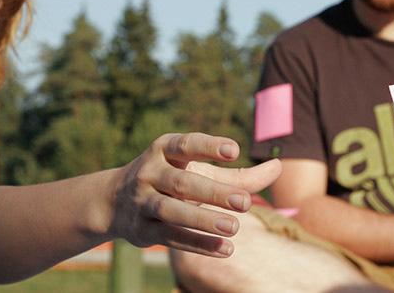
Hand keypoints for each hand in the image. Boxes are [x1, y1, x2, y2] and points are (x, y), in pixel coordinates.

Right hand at [107, 132, 280, 256]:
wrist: (114, 201)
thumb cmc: (171, 177)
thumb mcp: (198, 169)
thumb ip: (238, 173)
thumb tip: (278, 166)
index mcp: (164, 150)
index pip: (186, 144)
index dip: (209, 146)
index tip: (234, 151)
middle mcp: (150, 172)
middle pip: (183, 182)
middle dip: (214, 192)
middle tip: (245, 202)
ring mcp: (142, 201)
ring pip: (172, 211)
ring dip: (202, 220)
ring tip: (234, 228)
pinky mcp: (142, 230)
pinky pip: (170, 237)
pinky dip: (197, 244)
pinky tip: (225, 249)